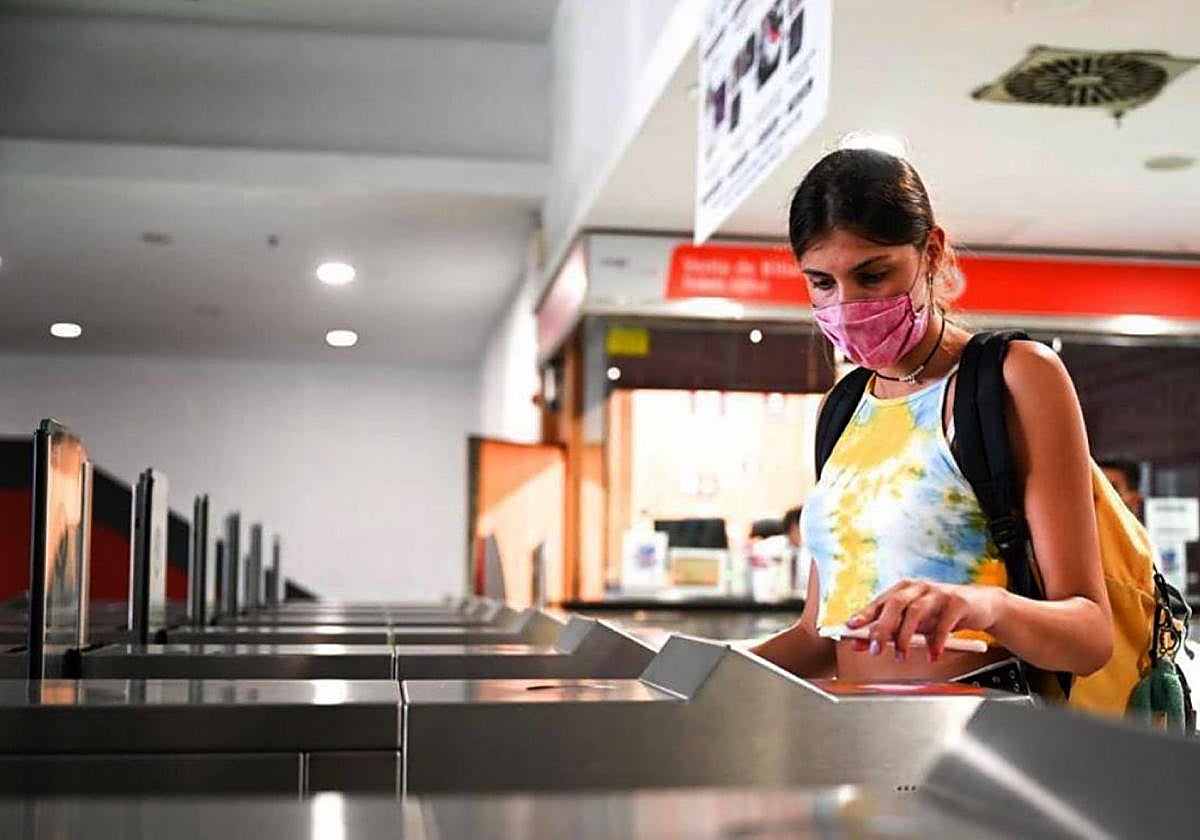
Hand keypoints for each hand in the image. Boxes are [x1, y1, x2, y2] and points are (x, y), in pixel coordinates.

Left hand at [845, 580, 1004, 661]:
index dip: (863, 615)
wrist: (982, 605)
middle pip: (894, 604)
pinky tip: (933, 654)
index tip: (850, 629)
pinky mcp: (957, 602)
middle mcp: (918, 587)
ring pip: (915, 612)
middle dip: (882, 628)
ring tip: (901, 656)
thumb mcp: (915, 622)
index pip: (879, 602)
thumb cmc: (943, 613)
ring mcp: (938, 593)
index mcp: (904, 589)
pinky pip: (943, 623)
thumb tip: (860, 643)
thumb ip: (892, 630)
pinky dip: (935, 642)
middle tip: (875, 649)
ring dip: (905, 637)